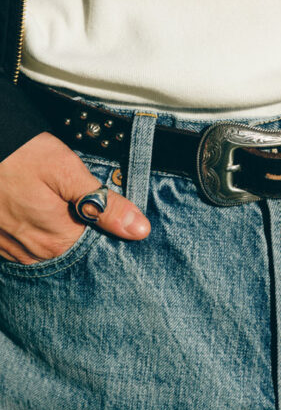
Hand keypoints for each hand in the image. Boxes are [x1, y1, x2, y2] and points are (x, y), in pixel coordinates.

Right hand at [0, 132, 149, 263]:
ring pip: (51, 245)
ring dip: (61, 225)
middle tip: (76, 195)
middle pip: (75, 245)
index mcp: (57, 241)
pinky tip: (39, 206)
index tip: (106, 204)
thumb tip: (139, 229)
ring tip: (54, 198)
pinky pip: (29, 242)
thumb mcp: (68, 172)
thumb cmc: (19, 155)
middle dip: (85, 223)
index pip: (99, 244)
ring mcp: (12, 250)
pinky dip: (39, 227)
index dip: (108, 223)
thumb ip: (104, 205)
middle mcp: (34, 254)